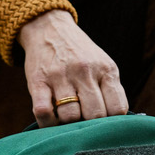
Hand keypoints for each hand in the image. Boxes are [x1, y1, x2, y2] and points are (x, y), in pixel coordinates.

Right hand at [17, 9, 126, 125]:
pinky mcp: (38, 81)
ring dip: (68, 124)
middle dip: (89, 124)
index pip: (117, 108)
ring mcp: (60, 76)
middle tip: (83, 122)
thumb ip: (111, 91)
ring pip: (70, 116)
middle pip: (94, 115)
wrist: (49, 28)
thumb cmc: (80, 54)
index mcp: (106, 70)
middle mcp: (85, 71)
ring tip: (67, 119)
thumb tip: (115, 126)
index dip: (111, 122)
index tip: (103, 123)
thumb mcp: (103, 64)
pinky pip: (43, 112)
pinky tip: (51, 121)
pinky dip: (47, 123)